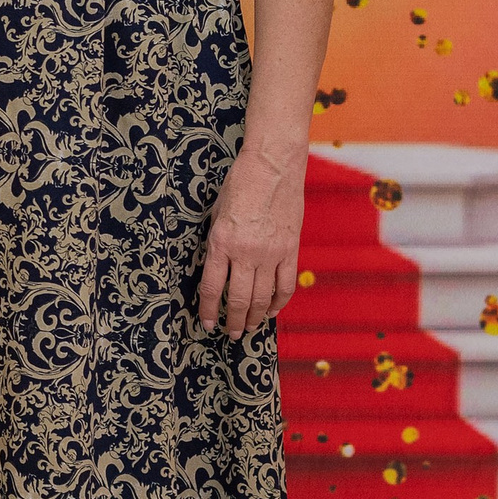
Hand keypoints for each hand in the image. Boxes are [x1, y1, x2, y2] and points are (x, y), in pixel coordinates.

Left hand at [198, 152, 302, 336]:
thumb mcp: (217, 213)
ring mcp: (270, 253)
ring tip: (249, 328)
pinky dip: (278, 302)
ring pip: (262, 297)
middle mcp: (245, 252)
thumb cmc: (240, 183)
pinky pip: (285, 285)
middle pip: (238, 299)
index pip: (211, 287)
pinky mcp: (290, 249)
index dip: (208, 310)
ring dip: (255, 317)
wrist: (272, 165)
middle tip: (230, 333)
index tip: (207, 323)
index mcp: (221, 243)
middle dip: (233, 321)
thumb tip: (217, 267)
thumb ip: (217, 242)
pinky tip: (271, 311)